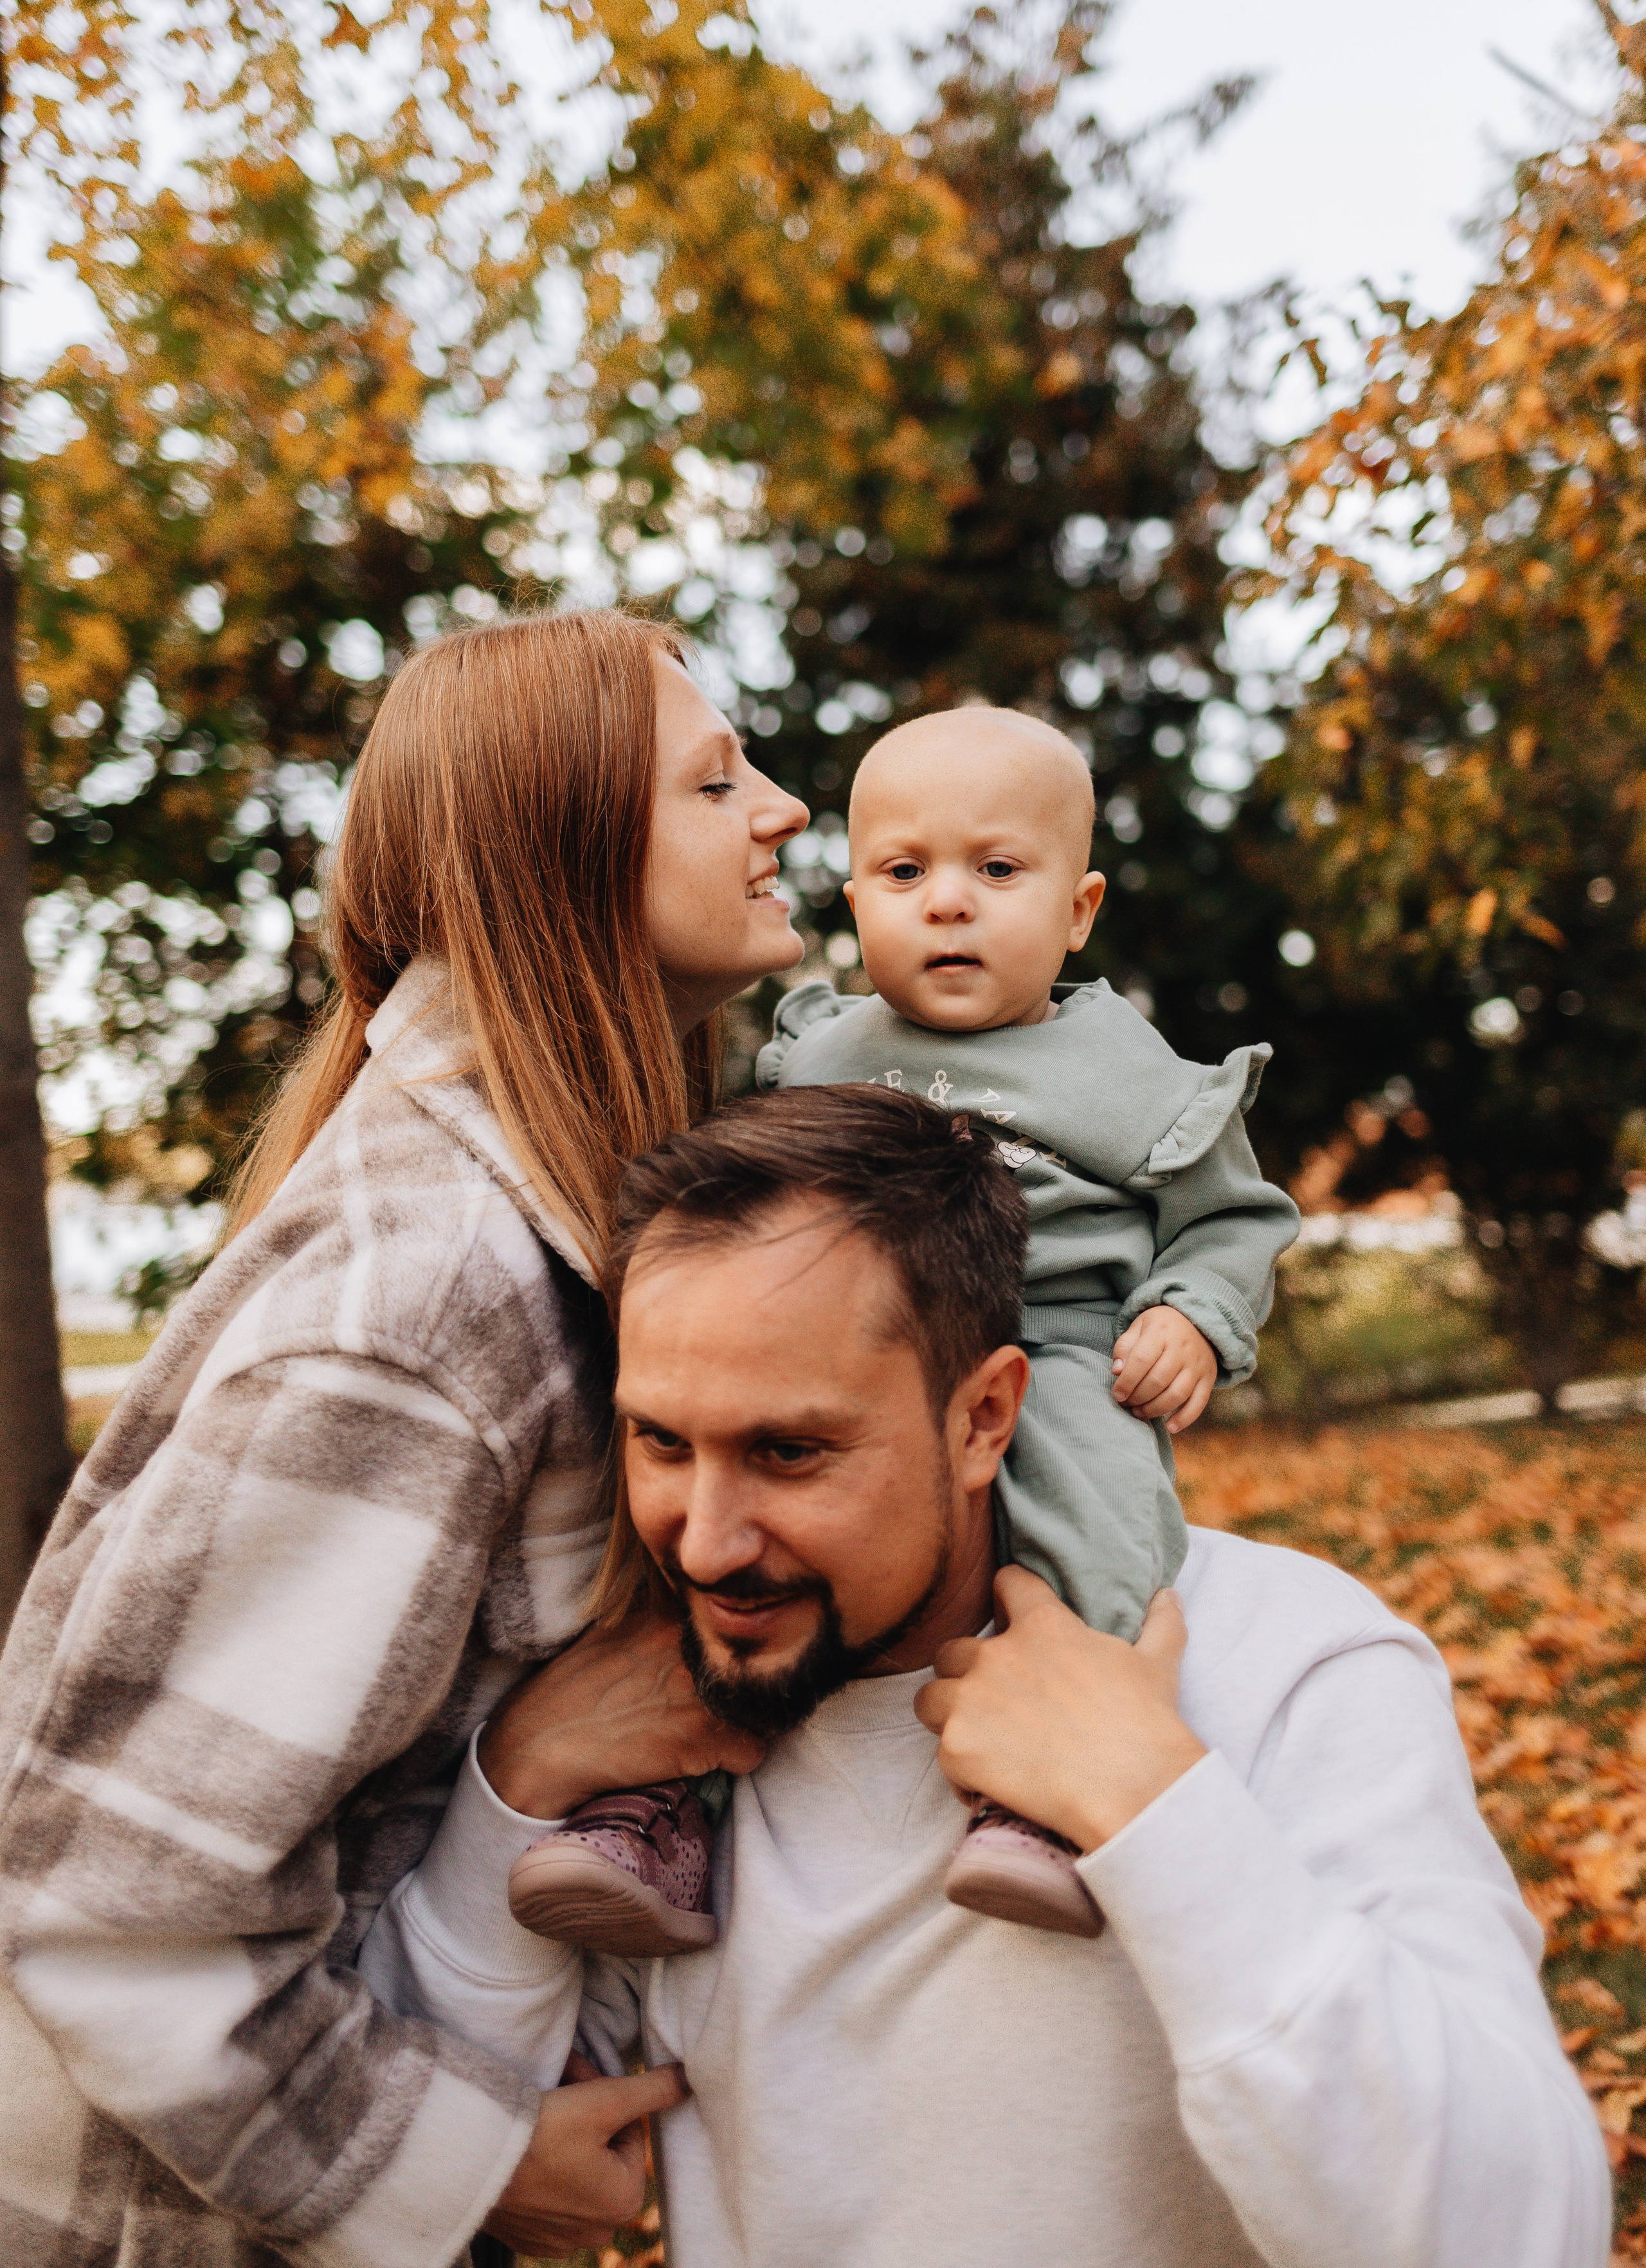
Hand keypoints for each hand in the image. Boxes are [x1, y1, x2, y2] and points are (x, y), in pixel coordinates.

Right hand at [477, 1612, 764, 1817]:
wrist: (540, 1747)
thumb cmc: (572, 1691)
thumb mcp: (613, 1631)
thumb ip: (657, 1617)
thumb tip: (694, 1610)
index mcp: (669, 1614)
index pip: (737, 1624)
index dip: (732, 1651)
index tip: (724, 1668)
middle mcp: (691, 1646)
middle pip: (756, 1665)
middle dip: (741, 1688)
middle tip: (716, 1707)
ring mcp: (700, 1693)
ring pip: (763, 1707)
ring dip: (743, 1724)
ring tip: (708, 1733)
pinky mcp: (703, 1740)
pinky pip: (754, 1752)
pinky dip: (735, 1760)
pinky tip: (702, 1759)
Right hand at [482, 2057, 685, 2255]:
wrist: (468, 2162)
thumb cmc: (542, 2131)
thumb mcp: (604, 2101)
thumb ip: (652, 2090)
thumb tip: (689, 2080)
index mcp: (624, 2202)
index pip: (629, 2130)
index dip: (607, 2096)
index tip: (580, 2079)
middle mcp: (596, 2232)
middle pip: (603, 2148)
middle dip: (586, 2110)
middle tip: (560, 2083)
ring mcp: (558, 2238)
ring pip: (575, 2166)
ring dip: (564, 2132)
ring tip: (539, 2106)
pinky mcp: (527, 2236)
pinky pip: (546, 2190)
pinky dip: (539, 2164)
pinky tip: (523, 2143)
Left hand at [913, 1567, 1205, 1852]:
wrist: (1133, 1790)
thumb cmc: (1146, 1724)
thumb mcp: (1157, 1664)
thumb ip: (1159, 1624)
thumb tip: (1167, 1594)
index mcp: (1043, 1626)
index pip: (1007, 1584)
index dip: (1007, 1597)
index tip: (1010, 1615)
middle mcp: (997, 1656)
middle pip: (952, 1651)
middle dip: (967, 1673)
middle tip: (994, 1701)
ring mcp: (971, 1702)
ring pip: (930, 1698)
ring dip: (949, 1716)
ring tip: (979, 1741)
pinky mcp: (958, 1749)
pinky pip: (942, 1757)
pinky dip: (961, 1772)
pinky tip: (989, 1786)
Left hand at [1111, 1306, 1216, 1432]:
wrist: (1196, 1319)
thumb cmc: (1160, 1326)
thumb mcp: (1139, 1326)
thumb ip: (1125, 1347)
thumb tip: (1117, 1371)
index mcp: (1161, 1333)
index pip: (1141, 1361)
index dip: (1126, 1381)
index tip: (1117, 1394)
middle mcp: (1182, 1349)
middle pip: (1158, 1380)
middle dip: (1138, 1397)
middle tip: (1127, 1404)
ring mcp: (1197, 1365)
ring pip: (1177, 1394)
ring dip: (1155, 1409)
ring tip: (1140, 1413)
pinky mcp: (1209, 1378)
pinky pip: (1199, 1402)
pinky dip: (1185, 1418)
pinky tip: (1170, 1427)